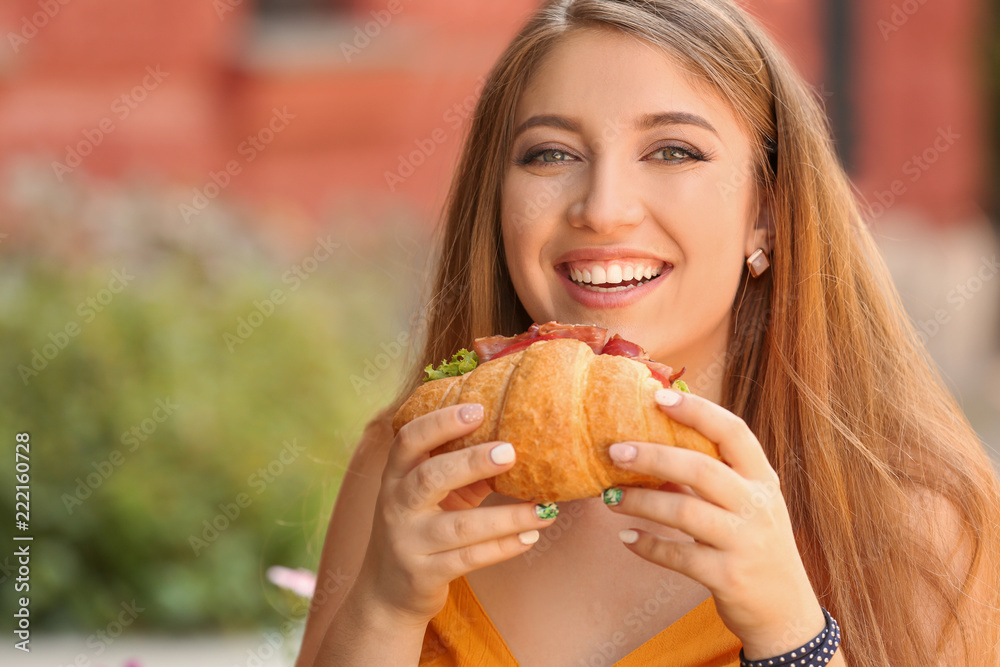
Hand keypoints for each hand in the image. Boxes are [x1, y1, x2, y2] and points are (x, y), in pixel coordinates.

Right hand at [354, 403, 557, 626]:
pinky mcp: (424, 575)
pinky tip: (530, 537)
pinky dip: (503, 547)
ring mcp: (407, 543)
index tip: (477, 410)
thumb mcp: (432, 496)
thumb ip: (462, 471)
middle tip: (510, 452)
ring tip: (544, 509)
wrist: (387, 591)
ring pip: (460, 526)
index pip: (409, 440)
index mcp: (396, 476)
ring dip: (507, 517)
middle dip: (471, 462)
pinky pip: (469, 558)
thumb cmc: (421, 527)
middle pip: (430, 478)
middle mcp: (396, 506)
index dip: (440, 422)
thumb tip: (516, 444)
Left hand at [602, 388, 825, 658]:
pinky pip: (679, 556)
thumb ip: (712, 475)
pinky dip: (648, 545)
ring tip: (609, 498)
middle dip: (653, 457)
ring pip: (684, 512)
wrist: (785, 612)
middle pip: (701, 469)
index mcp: (763, 479)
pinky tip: (626, 537)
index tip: (658, 396)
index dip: (697, 411)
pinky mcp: (729, 577)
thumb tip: (653, 442)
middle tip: (614, 451)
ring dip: (640, 502)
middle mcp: (758, 506)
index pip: (734, 432)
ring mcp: (745, 543)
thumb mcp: (747, 504)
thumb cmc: (756, 545)